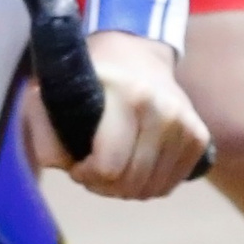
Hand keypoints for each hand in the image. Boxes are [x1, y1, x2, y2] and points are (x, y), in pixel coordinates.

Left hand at [24, 30, 210, 200]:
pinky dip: (148, 185)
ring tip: (113, 167)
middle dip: (103, 185)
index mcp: (127, 95)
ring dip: (125, 188)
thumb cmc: (91, 78)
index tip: (77, 163)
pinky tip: (135, 166)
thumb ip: (45, 130)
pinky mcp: (199, 137)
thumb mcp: (53, 91)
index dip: (85, 175)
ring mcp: (185, 124)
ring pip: (151, 189)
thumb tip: (63, 165)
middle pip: (130, 184)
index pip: (109, 167)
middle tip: (93, 168)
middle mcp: (163, 110)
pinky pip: (169, 185)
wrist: (137, 54)